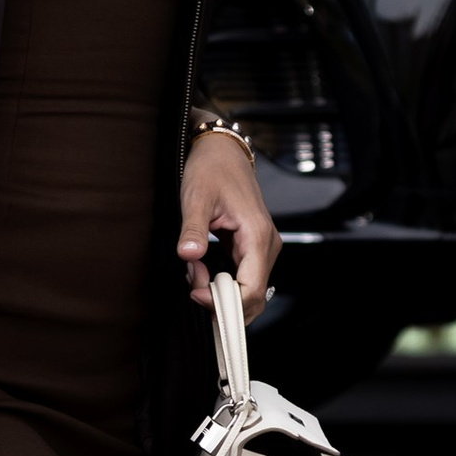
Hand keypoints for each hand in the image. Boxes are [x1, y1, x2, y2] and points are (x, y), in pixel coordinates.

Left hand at [178, 131, 278, 312]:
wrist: (222, 152)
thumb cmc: (211, 170)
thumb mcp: (196, 197)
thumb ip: (193, 229)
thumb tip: (188, 256)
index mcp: (257, 235)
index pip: (252, 289)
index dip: (226, 302)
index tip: (197, 293)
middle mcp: (266, 245)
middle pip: (253, 297)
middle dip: (221, 301)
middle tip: (192, 284)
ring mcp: (261, 248)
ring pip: (247, 291)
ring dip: (219, 293)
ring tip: (193, 272)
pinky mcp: (252, 248)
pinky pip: (242, 279)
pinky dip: (221, 283)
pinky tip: (200, 271)